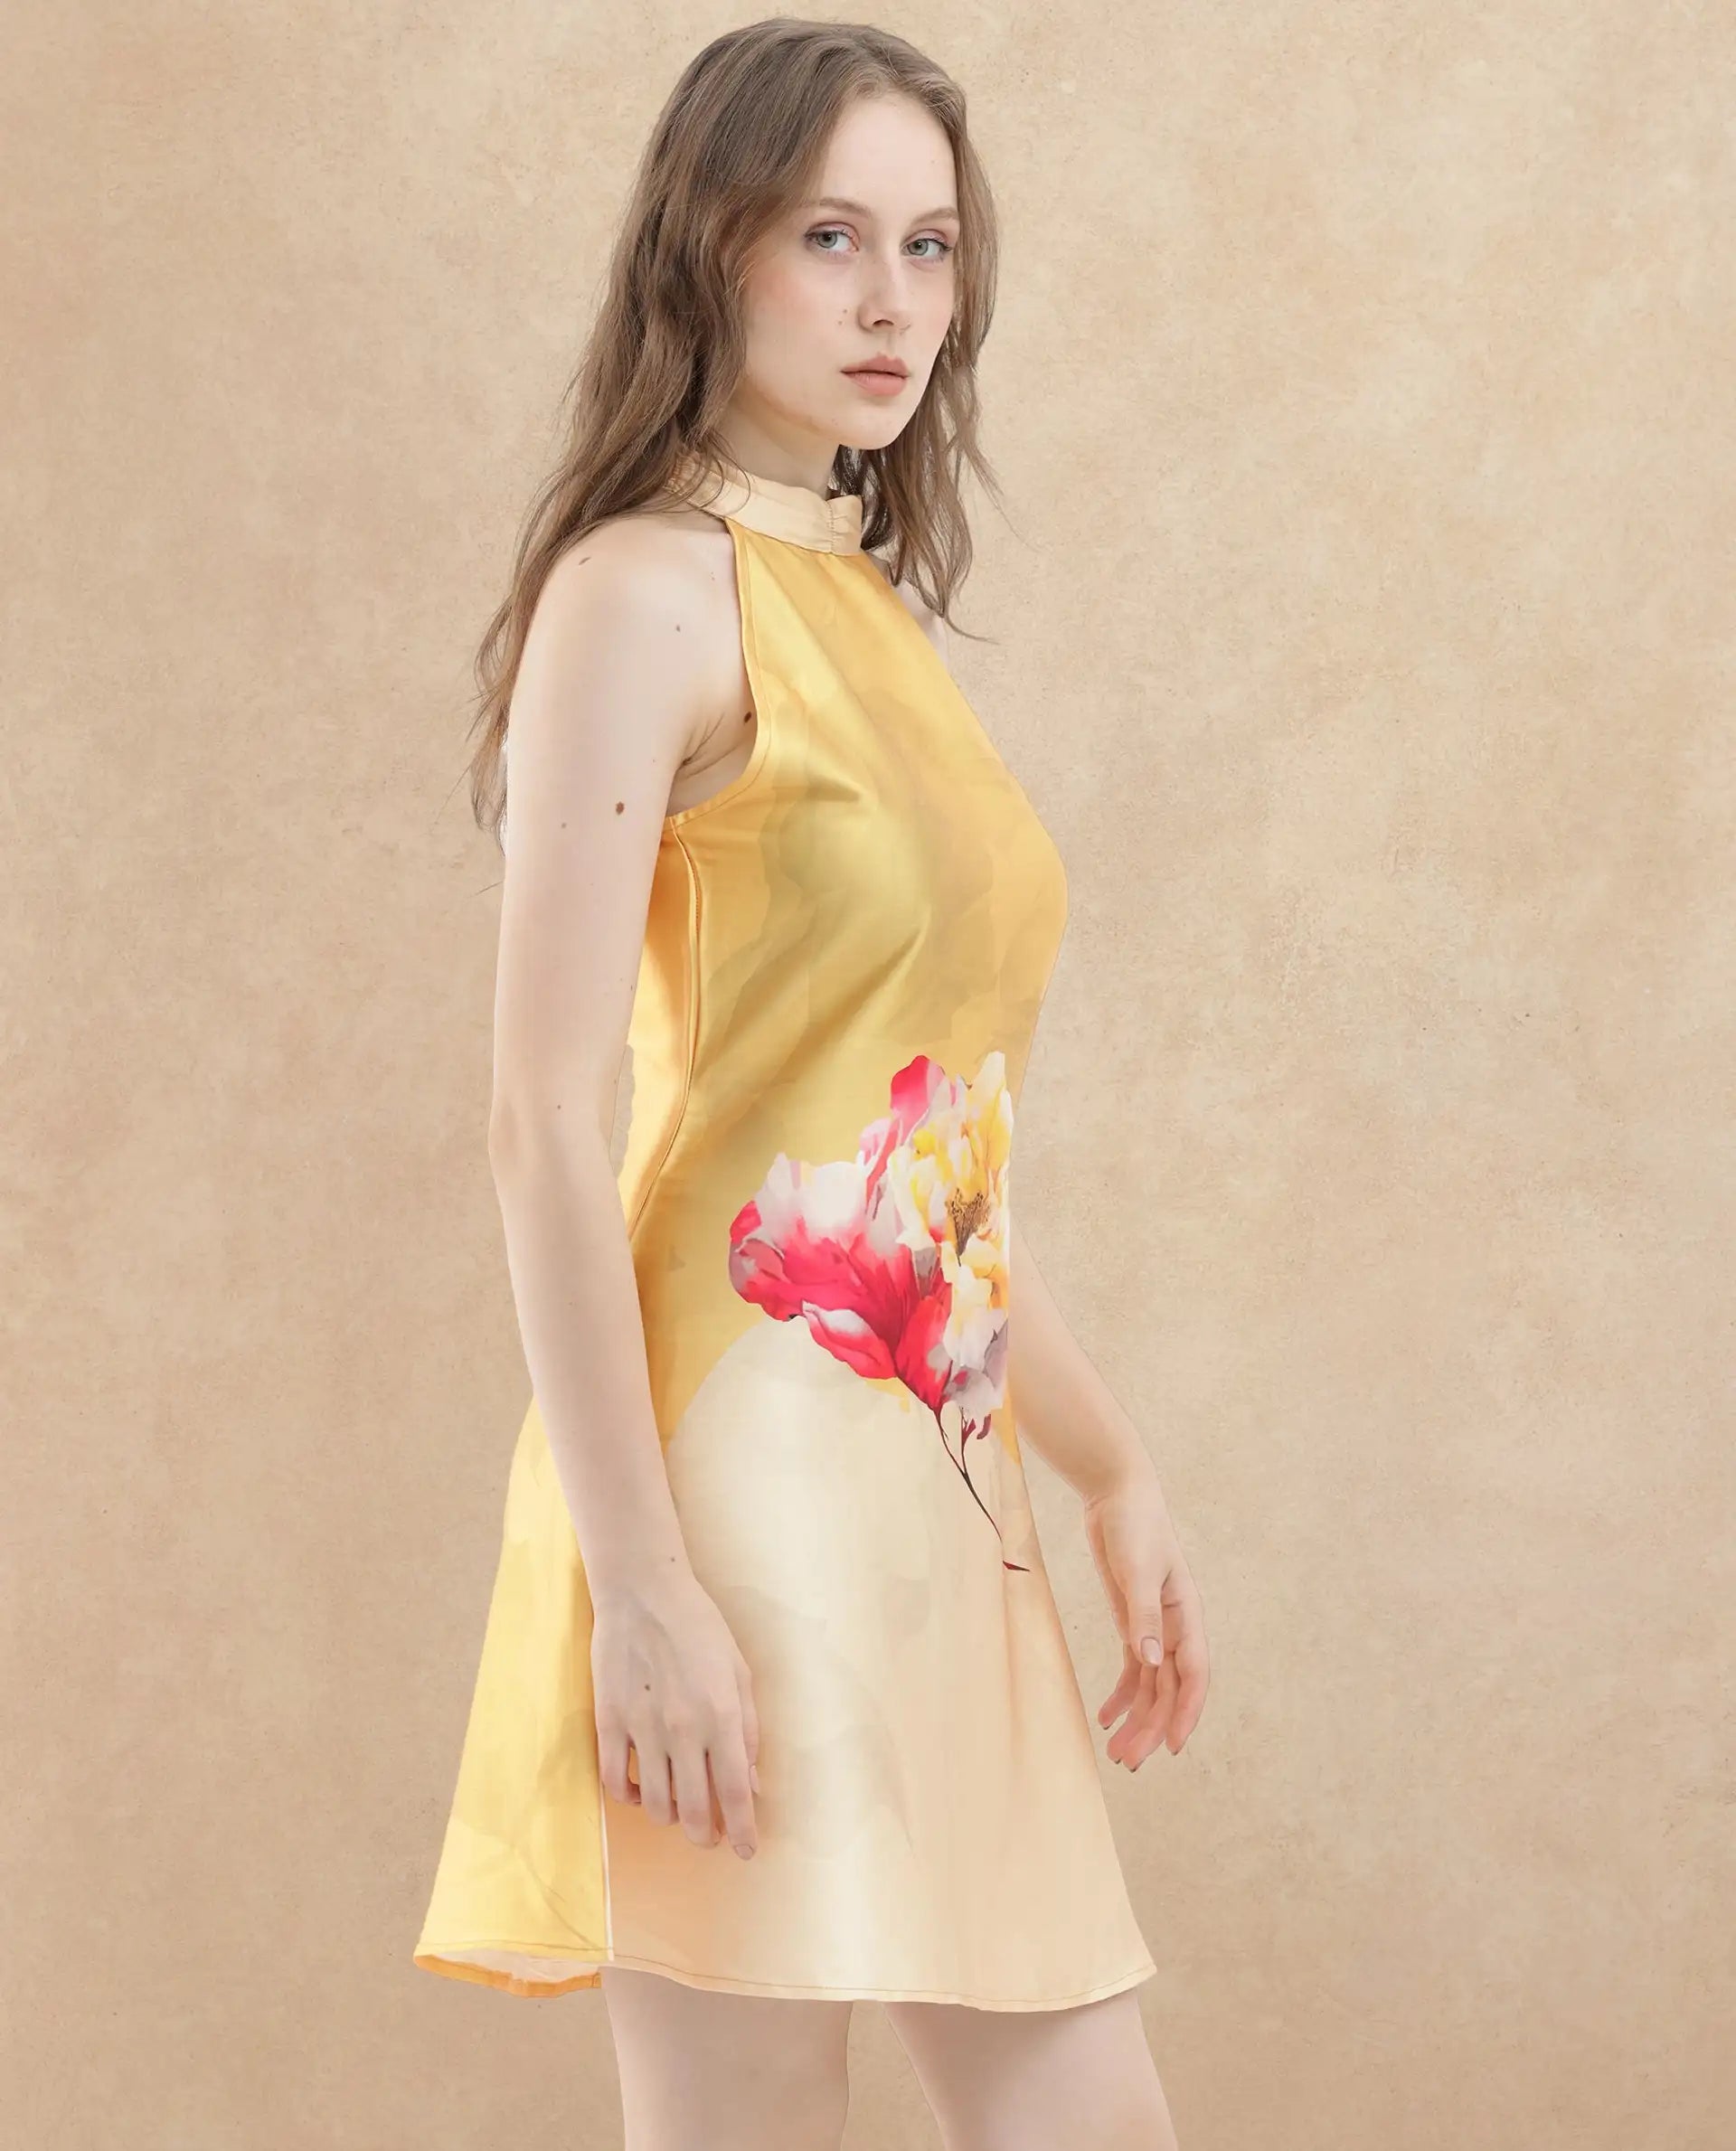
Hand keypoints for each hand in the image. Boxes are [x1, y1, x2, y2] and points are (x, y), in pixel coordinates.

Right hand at [589, 1567, 761, 1857]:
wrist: (643, 1591)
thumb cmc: (699, 1626)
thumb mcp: (739, 1672)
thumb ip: (747, 1729)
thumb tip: (751, 1783)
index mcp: (722, 1715)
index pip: (735, 1794)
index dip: (743, 1832)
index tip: (746, 1851)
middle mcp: (683, 1729)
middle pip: (694, 1812)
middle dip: (706, 1836)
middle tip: (711, 1836)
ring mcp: (641, 1728)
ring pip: (654, 1805)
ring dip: (670, 1816)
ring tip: (678, 1805)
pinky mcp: (608, 1721)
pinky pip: (614, 1782)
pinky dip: (629, 1797)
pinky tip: (641, 1788)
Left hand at [1082, 1468, 1208, 1766]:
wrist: (1117, 1493)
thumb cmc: (1135, 1524)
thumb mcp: (1137, 1568)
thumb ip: (1143, 1615)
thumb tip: (1152, 1663)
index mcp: (1186, 1614)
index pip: (1194, 1674)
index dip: (1187, 1712)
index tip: (1174, 1747)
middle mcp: (1174, 1627)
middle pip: (1169, 1688)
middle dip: (1153, 1726)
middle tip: (1129, 1761)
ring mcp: (1153, 1626)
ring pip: (1151, 1685)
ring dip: (1137, 1718)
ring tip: (1117, 1752)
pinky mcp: (1131, 1621)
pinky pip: (1132, 1669)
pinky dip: (1121, 1695)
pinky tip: (1106, 1718)